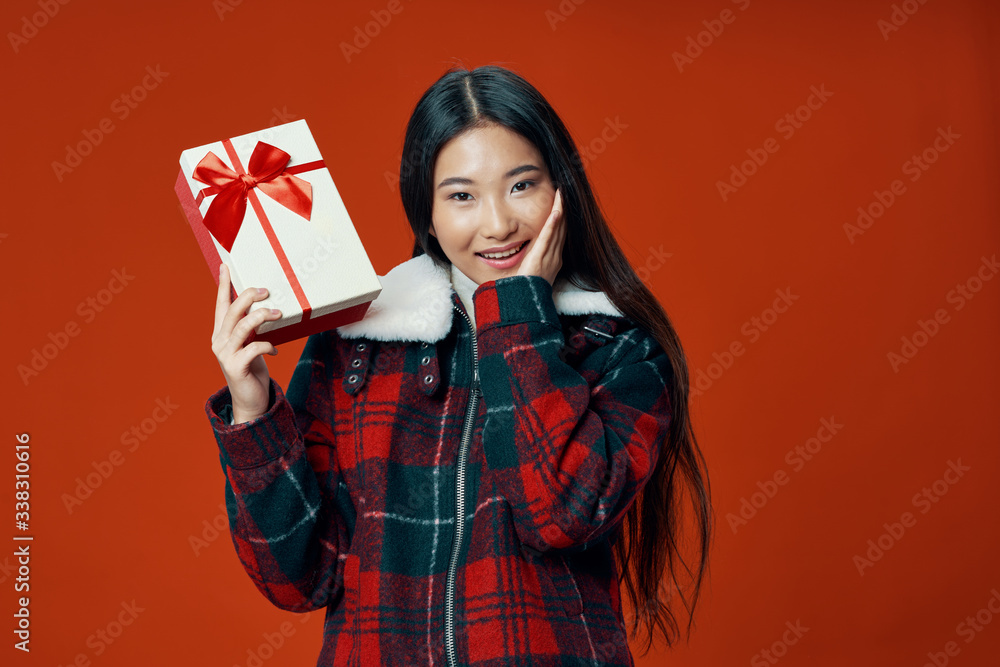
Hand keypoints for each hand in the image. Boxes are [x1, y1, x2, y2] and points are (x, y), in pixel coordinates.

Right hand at [210, 263, 281, 423]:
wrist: (250, 400)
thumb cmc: (252, 368)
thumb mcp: (250, 343)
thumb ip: (251, 328)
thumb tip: (265, 307)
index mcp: (221, 333)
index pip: (221, 305)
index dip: (223, 285)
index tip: (225, 266)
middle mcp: (219, 341)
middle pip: (232, 311)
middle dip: (248, 297)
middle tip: (266, 291)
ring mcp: (225, 354)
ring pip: (242, 326)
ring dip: (261, 317)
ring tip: (278, 314)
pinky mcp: (236, 367)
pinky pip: (254, 347)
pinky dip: (268, 345)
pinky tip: (274, 350)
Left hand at [516, 187, 564, 286]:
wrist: (525, 302)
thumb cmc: (526, 288)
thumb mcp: (533, 271)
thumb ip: (533, 259)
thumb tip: (529, 250)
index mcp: (554, 259)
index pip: (560, 233)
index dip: (562, 217)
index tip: (562, 202)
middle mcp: (555, 256)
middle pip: (562, 228)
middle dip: (564, 209)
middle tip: (564, 192)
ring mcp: (549, 257)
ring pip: (558, 229)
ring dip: (560, 211)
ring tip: (562, 195)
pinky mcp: (540, 257)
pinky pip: (547, 238)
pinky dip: (552, 224)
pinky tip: (556, 212)